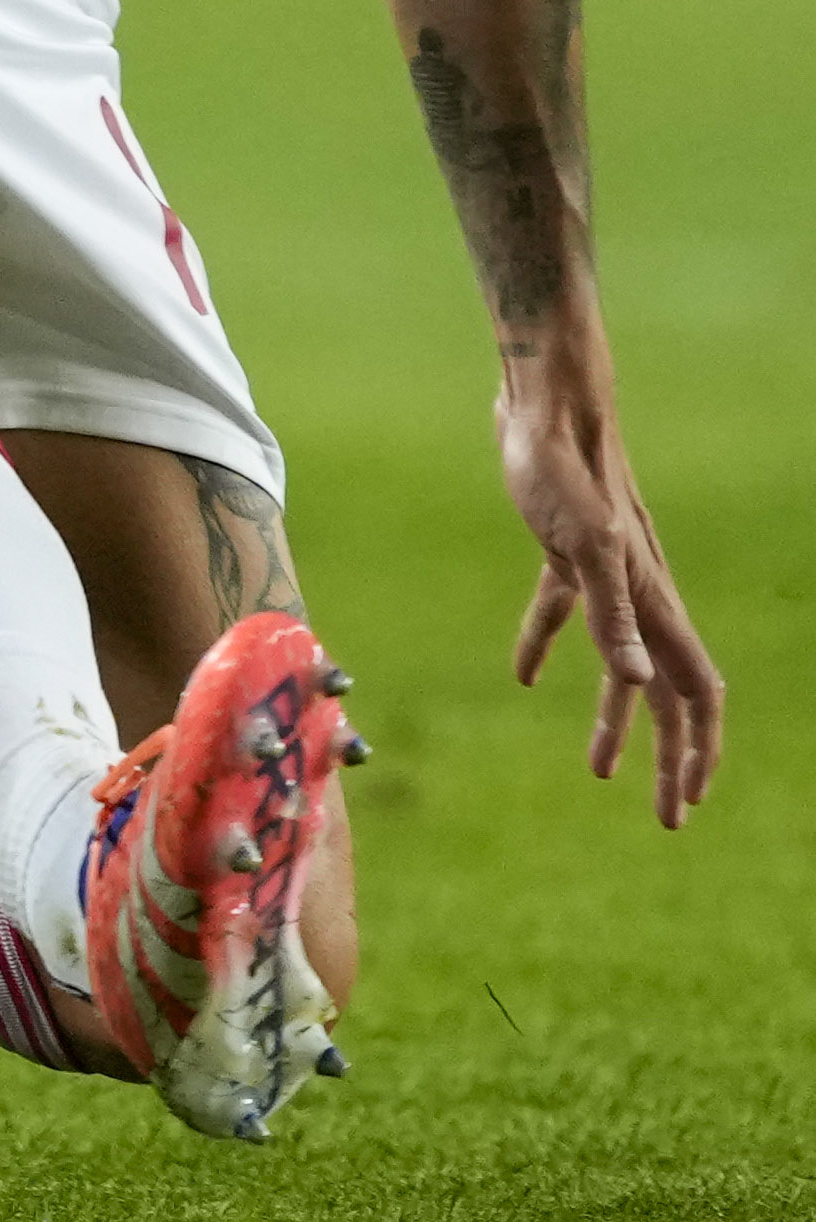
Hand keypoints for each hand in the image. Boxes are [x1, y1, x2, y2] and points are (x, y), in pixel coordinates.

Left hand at [500, 338, 724, 823]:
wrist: (544, 406)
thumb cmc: (563, 469)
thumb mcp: (582, 546)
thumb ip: (609, 615)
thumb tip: (639, 683)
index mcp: (654, 602)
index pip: (694, 693)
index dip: (698, 750)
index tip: (689, 800)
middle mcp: (640, 596)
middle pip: (665, 693)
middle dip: (669, 757)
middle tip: (664, 814)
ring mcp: (605, 576)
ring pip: (619, 665)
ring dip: (613, 718)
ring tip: (597, 770)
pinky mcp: (564, 554)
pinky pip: (563, 615)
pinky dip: (546, 647)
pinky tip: (523, 675)